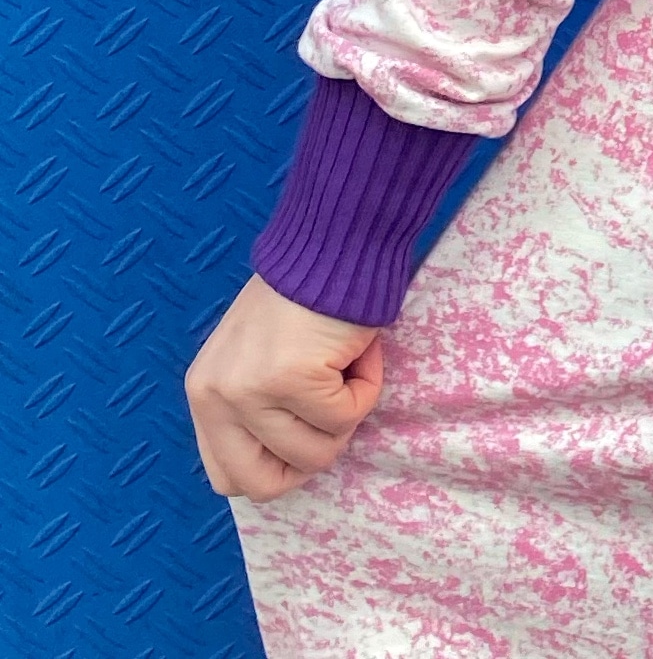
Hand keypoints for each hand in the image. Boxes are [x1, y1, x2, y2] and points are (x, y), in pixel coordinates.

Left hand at [184, 272, 383, 503]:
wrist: (330, 249)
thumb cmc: (302, 302)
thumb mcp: (255, 362)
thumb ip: (254, 410)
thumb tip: (283, 462)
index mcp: (204, 395)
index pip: (227, 476)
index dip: (277, 466)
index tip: (305, 433)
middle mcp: (215, 397)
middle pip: (264, 484)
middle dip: (311, 455)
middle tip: (330, 409)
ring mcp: (250, 391)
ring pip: (316, 452)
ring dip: (347, 413)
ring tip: (342, 365)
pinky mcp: (291, 379)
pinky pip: (346, 415)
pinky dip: (366, 386)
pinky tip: (356, 350)